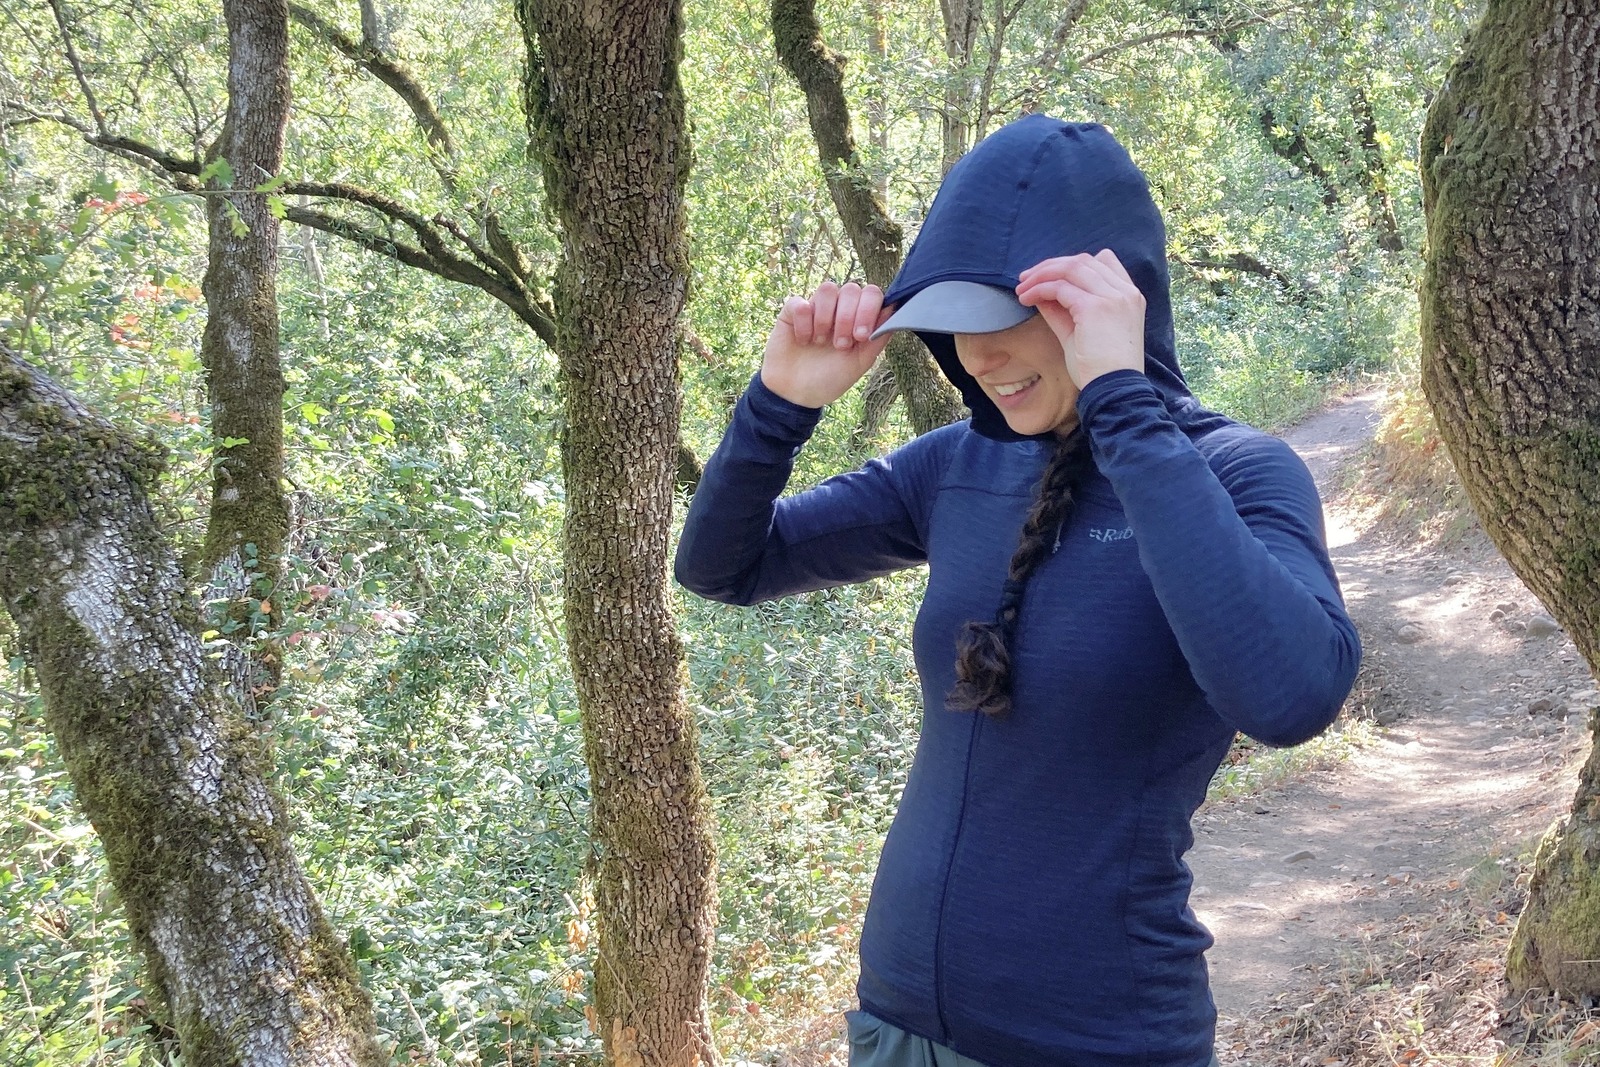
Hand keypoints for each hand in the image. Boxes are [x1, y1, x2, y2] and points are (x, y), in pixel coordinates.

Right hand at [760, 281, 893, 408]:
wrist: (797, 394)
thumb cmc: (830, 379)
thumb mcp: (860, 363)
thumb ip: (878, 337)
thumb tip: (893, 309)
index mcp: (859, 318)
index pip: (872, 294)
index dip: (869, 309)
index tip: (862, 336)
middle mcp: (839, 308)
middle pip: (852, 289)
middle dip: (848, 317)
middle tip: (840, 345)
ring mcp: (816, 307)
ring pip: (828, 289)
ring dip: (826, 318)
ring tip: (820, 342)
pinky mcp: (793, 311)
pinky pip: (801, 302)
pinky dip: (804, 322)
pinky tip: (803, 340)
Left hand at [1015, 250, 1145, 388]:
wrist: (1113, 391)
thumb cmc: (1098, 370)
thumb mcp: (1079, 334)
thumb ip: (1063, 311)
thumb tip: (1040, 295)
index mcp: (1130, 296)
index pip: (1103, 261)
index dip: (1072, 264)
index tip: (1050, 276)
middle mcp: (1125, 292)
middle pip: (1082, 261)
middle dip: (1050, 266)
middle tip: (1026, 278)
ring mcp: (1112, 297)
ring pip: (1070, 269)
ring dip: (1041, 275)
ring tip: (1022, 288)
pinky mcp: (1094, 307)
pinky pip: (1059, 287)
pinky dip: (1039, 289)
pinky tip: (1025, 299)